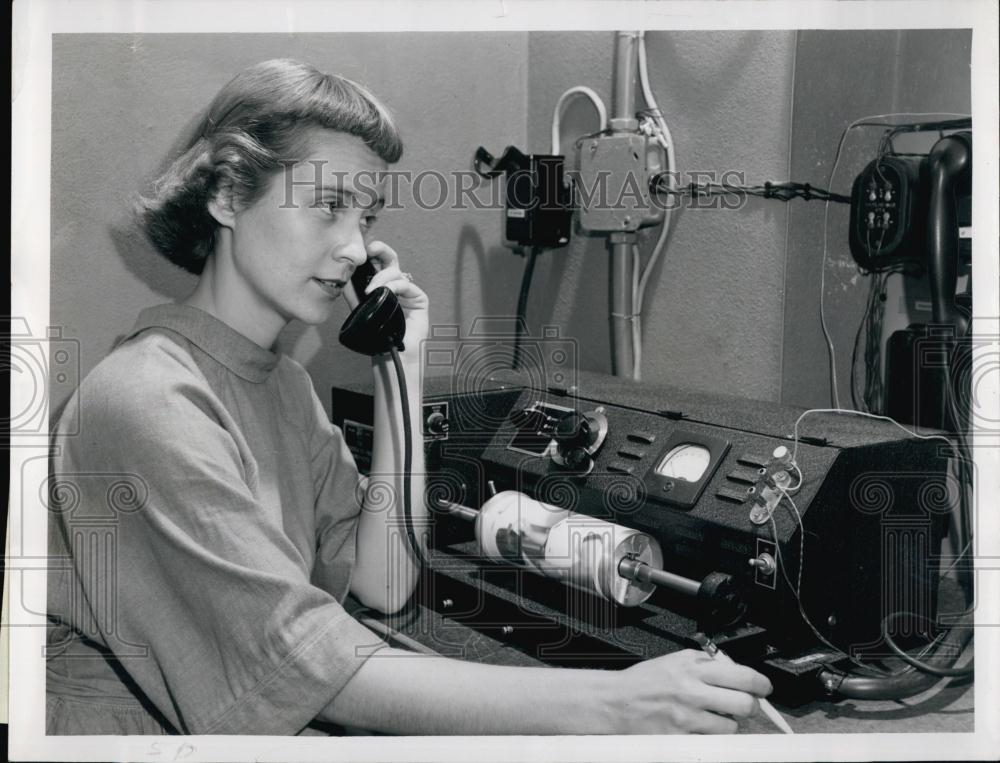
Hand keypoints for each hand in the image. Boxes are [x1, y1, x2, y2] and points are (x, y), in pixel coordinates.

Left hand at [356, 241, 428, 358]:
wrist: (389, 353)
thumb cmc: (376, 334)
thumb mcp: (360, 307)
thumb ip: (353, 291)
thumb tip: (344, 273)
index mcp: (381, 286)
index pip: (377, 264)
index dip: (371, 253)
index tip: (360, 248)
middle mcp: (395, 286)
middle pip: (390, 259)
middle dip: (381, 250)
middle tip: (371, 248)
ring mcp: (407, 291)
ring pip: (396, 271)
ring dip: (382, 276)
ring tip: (371, 289)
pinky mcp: (419, 298)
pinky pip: (405, 284)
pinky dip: (393, 285)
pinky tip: (384, 292)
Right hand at [612, 649, 771, 733]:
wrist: (616, 702)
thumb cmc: (644, 682)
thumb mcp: (675, 660)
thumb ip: (706, 663)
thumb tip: (736, 670)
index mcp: (693, 667)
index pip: (743, 676)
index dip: (761, 684)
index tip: (764, 688)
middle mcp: (692, 691)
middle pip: (744, 704)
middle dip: (748, 706)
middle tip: (742, 704)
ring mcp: (687, 717)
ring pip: (731, 726)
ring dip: (728, 723)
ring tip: (713, 716)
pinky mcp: (681, 739)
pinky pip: (712, 742)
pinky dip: (711, 736)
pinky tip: (700, 728)